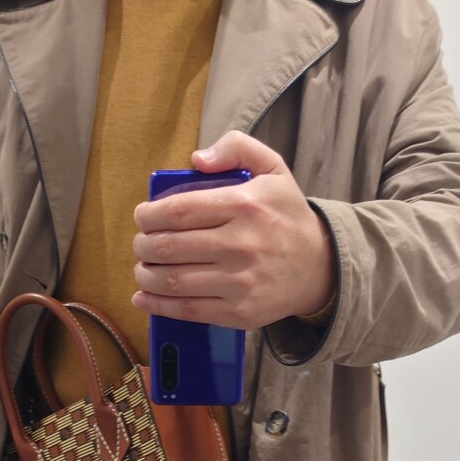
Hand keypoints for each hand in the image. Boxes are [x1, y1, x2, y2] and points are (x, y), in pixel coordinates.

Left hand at [131, 131, 335, 329]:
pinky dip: (158, 305)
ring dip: (146, 275)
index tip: (142, 217)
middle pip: (170, 246)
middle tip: (141, 243)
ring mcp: (239, 282)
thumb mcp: (273, 169)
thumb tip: (196, 159)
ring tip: (143, 268)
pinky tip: (144, 297)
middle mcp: (241, 244)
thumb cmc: (286, 217)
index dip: (150, 215)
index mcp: (245, 205)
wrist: (318, 268)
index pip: (180, 210)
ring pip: (174, 280)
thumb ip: (236, 148)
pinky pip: (188, 310)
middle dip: (144, 245)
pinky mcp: (238, 312)